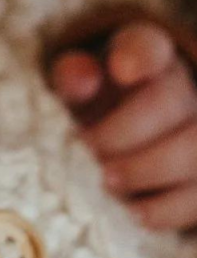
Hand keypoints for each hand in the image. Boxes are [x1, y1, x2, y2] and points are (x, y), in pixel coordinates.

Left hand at [51, 19, 196, 231]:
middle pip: (172, 102)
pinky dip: (169, 208)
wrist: (125, 129)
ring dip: (149, 172)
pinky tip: (136, 211)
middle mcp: (185, 89)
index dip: (138, 56)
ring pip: (194, 152)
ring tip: (109, 184)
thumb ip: (73, 77)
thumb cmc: (100, 102)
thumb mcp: (79, 85)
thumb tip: (80, 79)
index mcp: (147, 56)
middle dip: (128, 133)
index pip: (148, 46)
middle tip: (92, 152)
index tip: (121, 69)